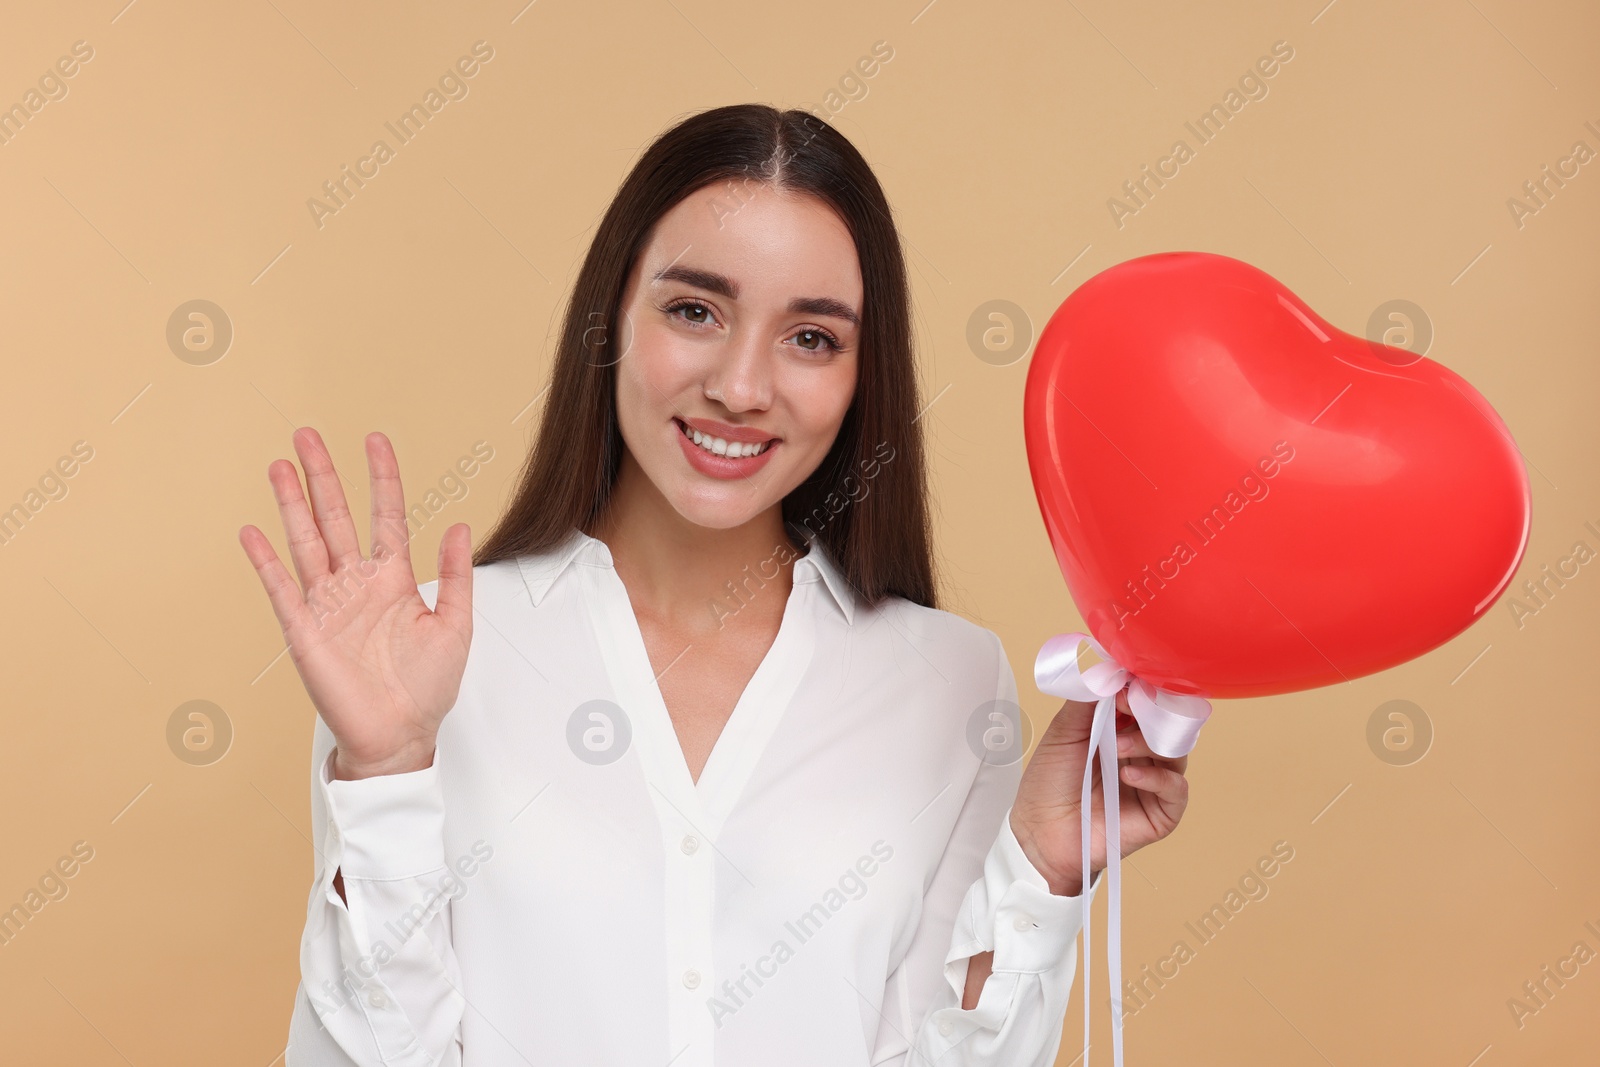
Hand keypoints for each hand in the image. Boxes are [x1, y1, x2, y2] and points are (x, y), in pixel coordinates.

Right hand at [238, 428, 473, 779]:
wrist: (400, 736)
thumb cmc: (427, 687)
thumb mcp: (456, 625)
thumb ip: (457, 575)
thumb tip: (459, 524)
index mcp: (394, 580)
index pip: (385, 516)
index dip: (381, 477)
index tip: (375, 439)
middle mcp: (357, 584)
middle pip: (337, 518)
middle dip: (323, 476)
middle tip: (307, 434)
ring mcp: (328, 604)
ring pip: (307, 542)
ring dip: (292, 504)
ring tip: (280, 465)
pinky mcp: (305, 631)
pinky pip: (282, 589)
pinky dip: (267, 561)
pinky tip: (252, 532)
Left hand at [1009, 688, 1189, 895]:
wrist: (1039, 833)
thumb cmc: (1049, 784)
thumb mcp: (1064, 733)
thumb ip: (1088, 702)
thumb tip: (1111, 673)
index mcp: (1120, 731)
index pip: (1146, 703)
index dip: (1139, 691)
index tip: (1124, 686)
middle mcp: (1141, 754)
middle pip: (1166, 724)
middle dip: (1147, 712)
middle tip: (1126, 708)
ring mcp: (1153, 783)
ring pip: (1175, 752)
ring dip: (1147, 743)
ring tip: (1116, 747)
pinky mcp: (1160, 814)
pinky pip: (1175, 789)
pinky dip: (1156, 778)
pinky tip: (1129, 775)